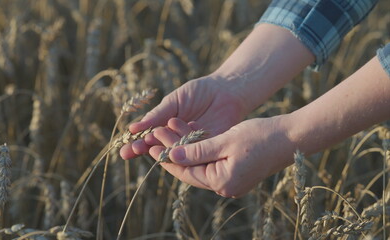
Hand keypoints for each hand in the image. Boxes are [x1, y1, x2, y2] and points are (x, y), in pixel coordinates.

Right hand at [120, 75, 248, 158]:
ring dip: (159, 151)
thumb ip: (158, 115)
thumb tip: (134, 128)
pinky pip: (193, 152)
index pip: (148, 139)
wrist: (226, 91)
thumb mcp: (175, 101)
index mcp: (166, 128)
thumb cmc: (199, 92)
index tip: (124, 149)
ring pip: (174, 152)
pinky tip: (171, 146)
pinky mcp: (207, 148)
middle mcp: (177, 140)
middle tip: (130, 152)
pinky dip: (182, 150)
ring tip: (146, 147)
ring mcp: (191, 145)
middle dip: (142, 150)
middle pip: (157, 149)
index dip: (136, 145)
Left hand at [149, 116, 295, 197]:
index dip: (166, 157)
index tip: (150, 144)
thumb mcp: (225, 140)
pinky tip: (189, 135)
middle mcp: (225, 186)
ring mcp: (231, 181)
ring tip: (171, 128)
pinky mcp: (236, 172)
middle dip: (173, 149)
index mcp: (222, 182)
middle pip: (191, 168)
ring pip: (199, 164)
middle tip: (156, 133)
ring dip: (185, 147)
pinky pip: (211, 162)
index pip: (185, 171)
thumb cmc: (260, 137)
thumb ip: (196, 150)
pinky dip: (199, 149)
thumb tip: (171, 156)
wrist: (291, 137)